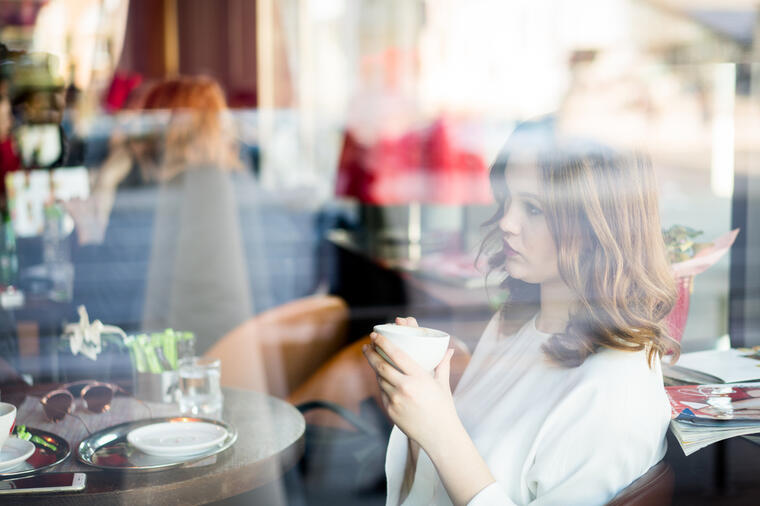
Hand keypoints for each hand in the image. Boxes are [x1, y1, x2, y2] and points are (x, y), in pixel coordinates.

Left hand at [363, 323, 458, 451]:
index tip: (374, 335)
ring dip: (375, 369)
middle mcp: (405, 387)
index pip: (396, 355)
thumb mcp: (442, 385)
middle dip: (371, 354)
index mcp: (419, 377)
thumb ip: (442, 365)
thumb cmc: (443, 408)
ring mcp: (396, 400)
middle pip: (381, 366)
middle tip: (367, 346)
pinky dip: (382, 384)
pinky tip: (382, 379)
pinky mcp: (390, 411)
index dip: (383, 343)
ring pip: (380, 379)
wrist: (439, 436)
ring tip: (374, 360)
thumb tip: (448, 350)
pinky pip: (383, 393)